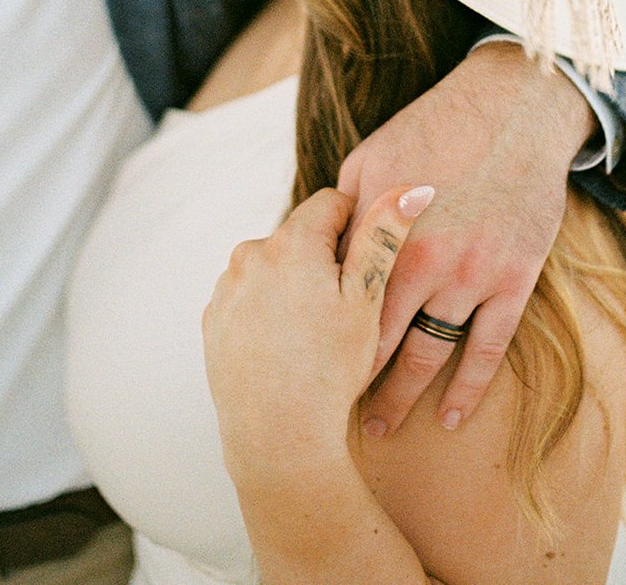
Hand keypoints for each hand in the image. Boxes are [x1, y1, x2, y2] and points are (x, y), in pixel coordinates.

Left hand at [202, 183, 433, 489]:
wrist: (278, 437)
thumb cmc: (331, 369)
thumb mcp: (369, 299)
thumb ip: (384, 235)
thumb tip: (412, 187)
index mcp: (291, 242)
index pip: (331, 204)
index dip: (354, 229)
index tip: (362, 266)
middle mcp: (250, 254)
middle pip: (299, 236)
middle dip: (322, 259)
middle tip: (340, 307)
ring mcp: (226, 287)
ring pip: (273, 266)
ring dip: (293, 282)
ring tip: (312, 332)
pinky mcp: (212, 317)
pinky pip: (249, 295)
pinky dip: (268, 309)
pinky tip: (286, 344)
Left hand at [337, 44, 595, 435]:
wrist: (514, 110)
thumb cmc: (435, 127)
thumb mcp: (371, 158)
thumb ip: (343, 212)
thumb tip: (314, 254)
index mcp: (380, 227)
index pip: (339, 296)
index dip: (317, 334)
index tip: (301, 366)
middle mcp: (423, 257)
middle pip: (378, 336)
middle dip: (352, 380)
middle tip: (329, 414)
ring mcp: (471, 273)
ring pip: (428, 353)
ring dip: (402, 396)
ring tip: (378, 427)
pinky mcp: (514, 280)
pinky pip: (488, 350)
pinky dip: (467, 390)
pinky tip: (449, 418)